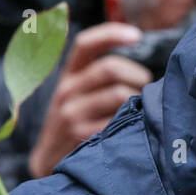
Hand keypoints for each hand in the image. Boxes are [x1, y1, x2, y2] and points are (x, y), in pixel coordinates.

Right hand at [28, 22, 151, 179]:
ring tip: (139, 108)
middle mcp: (66, 90)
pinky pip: (118, 121)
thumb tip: (142, 58)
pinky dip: (133, 120)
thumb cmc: (76, 120)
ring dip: (139, 100)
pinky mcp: (81, 135)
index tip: (137, 35)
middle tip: (145, 87)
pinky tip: (132, 126)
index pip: (86, 43)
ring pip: (119, 94)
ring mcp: (71, 114)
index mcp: (68, 74)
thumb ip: (101, 73)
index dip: (111, 34)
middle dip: (137, 75)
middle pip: (110, 68)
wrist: (50, 160)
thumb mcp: (79, 92)